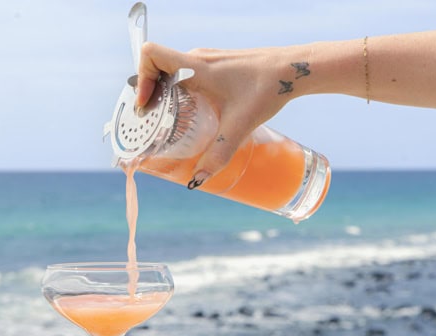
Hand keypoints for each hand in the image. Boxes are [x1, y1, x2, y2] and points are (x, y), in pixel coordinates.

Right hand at [136, 42, 291, 184]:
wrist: (295, 69)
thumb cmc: (268, 88)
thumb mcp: (240, 125)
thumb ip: (218, 154)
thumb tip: (198, 180)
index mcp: (195, 67)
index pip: (151, 55)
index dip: (140, 78)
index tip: (146, 105)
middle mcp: (196, 58)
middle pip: (156, 68)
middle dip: (148, 94)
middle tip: (152, 121)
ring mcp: (206, 59)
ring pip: (170, 71)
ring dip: (163, 93)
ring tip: (168, 120)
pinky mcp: (215, 64)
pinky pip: (185, 73)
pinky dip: (178, 90)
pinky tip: (192, 112)